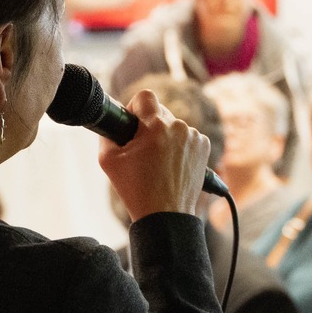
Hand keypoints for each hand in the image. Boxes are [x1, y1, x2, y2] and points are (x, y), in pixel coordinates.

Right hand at [99, 90, 210, 221]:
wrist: (165, 216)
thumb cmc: (136, 190)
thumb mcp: (108, 160)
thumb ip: (107, 133)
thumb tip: (111, 120)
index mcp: (156, 126)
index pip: (145, 96)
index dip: (135, 107)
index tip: (132, 122)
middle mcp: (179, 127)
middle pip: (160, 112)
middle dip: (149, 127)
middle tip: (142, 150)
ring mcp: (194, 138)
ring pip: (174, 126)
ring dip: (165, 138)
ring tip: (158, 163)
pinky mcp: (204, 149)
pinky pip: (188, 138)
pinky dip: (180, 147)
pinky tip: (172, 165)